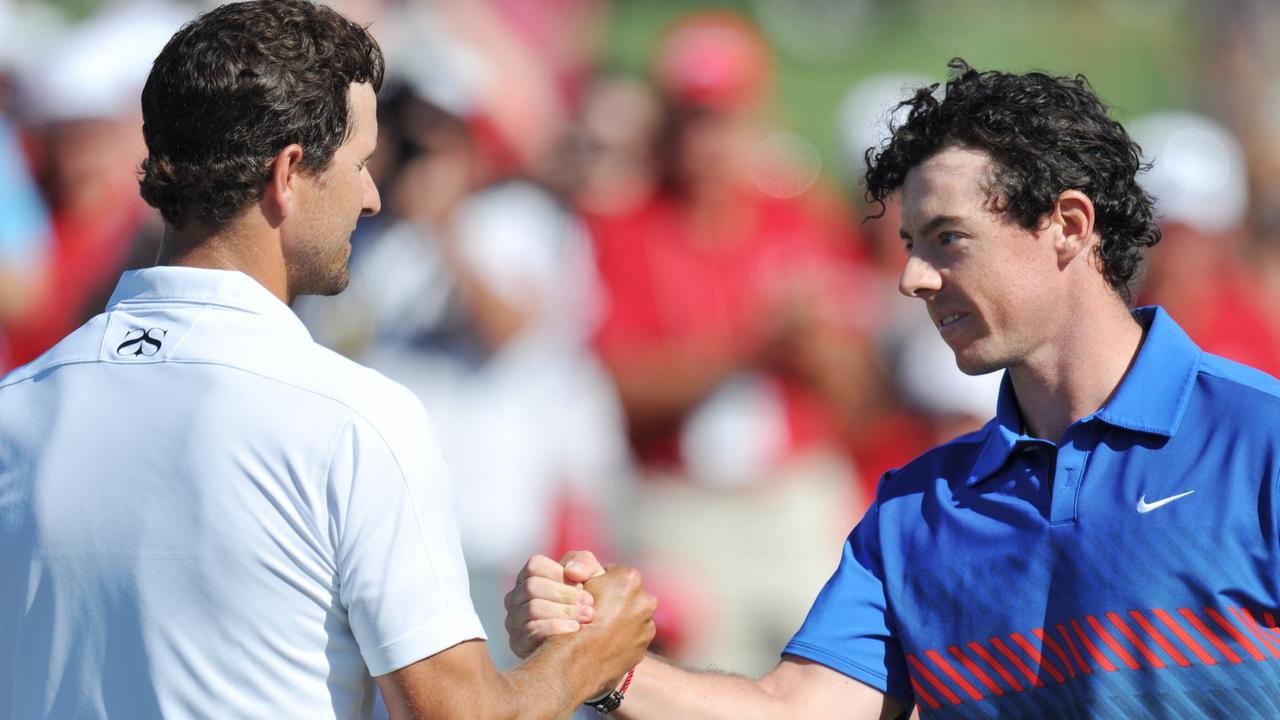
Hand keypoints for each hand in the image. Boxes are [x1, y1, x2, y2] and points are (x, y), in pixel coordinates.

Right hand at [504, 551, 606, 657]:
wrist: (589, 636)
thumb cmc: (586, 598)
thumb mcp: (591, 575)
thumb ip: (584, 563)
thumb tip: (571, 571)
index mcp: (530, 577)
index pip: (534, 566)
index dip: (559, 574)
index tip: (583, 584)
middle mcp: (516, 597)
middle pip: (532, 587)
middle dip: (564, 595)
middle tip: (590, 604)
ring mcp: (514, 620)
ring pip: (532, 608)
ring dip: (563, 611)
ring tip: (587, 616)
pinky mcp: (517, 642)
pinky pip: (532, 631)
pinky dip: (556, 628)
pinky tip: (575, 629)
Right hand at [567, 563, 656, 696]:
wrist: (575, 664)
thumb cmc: (572, 619)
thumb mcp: (574, 583)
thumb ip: (586, 570)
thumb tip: (587, 569)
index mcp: (629, 579)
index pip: (613, 572)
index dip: (598, 582)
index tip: (587, 594)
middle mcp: (645, 600)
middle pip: (627, 595)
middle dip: (614, 601)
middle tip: (592, 613)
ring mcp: (647, 626)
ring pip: (631, 617)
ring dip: (619, 621)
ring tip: (597, 632)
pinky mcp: (643, 648)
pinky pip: (632, 638)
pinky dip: (621, 639)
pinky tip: (603, 645)